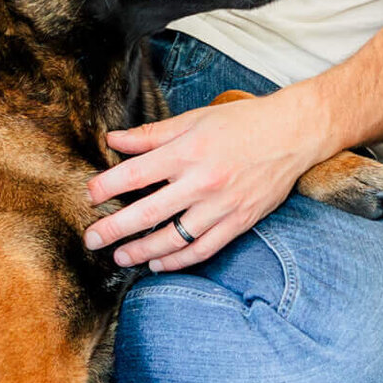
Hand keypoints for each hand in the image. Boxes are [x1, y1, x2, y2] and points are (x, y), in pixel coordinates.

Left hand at [83, 92, 318, 271]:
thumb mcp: (193, 119)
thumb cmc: (241, 122)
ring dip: (141, 251)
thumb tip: (114, 140)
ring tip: (120, 257)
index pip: (135, 174)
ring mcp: (220, 206)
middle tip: (91, 239)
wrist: (292, 133)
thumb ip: (151, 135)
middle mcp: (201, 182)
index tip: (89, 196)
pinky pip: (202, 249)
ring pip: (172, 239)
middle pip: (147, 212)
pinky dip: (177, 261)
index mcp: (187, 151)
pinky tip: (158, 263)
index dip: (106, 187)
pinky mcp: (238, 222)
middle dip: (113, 229)